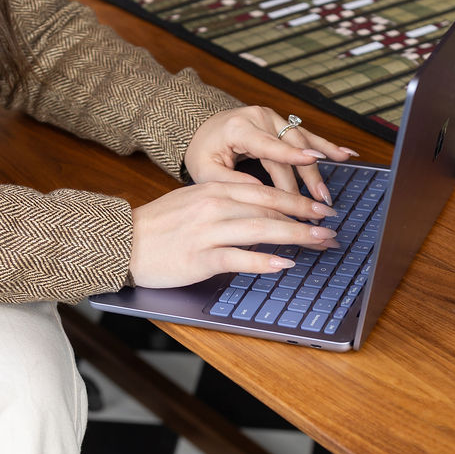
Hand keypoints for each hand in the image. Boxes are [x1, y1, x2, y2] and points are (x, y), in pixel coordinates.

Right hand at [129, 180, 337, 290]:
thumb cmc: (157, 227)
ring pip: (261, 229)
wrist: (122, 243)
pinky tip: (284, 264)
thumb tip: (258, 209)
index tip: (320, 209)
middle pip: (271, 208)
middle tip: (332, 226)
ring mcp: (208, 231)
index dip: (298, 200)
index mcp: (215, 189)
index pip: (266, 192)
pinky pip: (238, 257)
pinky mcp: (200, 257)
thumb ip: (225, 201)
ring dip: (296, 236)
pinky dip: (263, 260)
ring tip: (320, 242)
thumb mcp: (192, 202)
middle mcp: (215, 205)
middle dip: (306, 217)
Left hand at [182, 105, 357, 200]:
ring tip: (327, 193)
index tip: (312, 162)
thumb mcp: (205, 170)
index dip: (291, 155)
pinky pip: (307, 136)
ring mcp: (273, 118)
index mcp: (239, 127)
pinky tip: (346, 154)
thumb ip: (230, 182)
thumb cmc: (204, 151)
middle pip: (290, 148)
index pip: (269, 144)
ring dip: (319, 169)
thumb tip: (261, 194)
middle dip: (306, 177)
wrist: (202, 129)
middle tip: (319, 202)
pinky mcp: (282, 124)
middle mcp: (260, 117)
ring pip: (303, 143)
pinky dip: (327, 146)